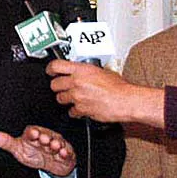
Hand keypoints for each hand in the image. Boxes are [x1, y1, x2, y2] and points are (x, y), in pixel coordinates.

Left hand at [0, 125, 75, 176]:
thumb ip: (4, 141)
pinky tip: (62, 153)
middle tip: (44, 140)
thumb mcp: (17, 149)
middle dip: (45, 137)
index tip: (32, 134)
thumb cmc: (33, 153)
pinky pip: (66, 152)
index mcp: (33, 135)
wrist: (51, 164)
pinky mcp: (65, 152)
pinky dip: (65, 153)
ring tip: (54, 146)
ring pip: (57, 142)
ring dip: (56, 144)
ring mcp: (55, 144)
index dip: (32, 133)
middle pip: (46, 136)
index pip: (32, 131)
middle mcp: (45, 137)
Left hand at [46, 60, 164, 126]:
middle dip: (58, 87)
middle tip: (63, 87)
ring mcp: (77, 96)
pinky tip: (83, 107)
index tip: (50, 71)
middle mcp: (77, 82)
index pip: (56, 66)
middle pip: (54, 85)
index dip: (51, 69)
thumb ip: (88, 72)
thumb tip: (82, 72)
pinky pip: (71, 111)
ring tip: (75, 98)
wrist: (126, 101)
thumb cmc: (119, 87)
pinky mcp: (80, 109)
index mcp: (82, 70)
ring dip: (66, 99)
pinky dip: (75, 111)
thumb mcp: (103, 71)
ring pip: (60, 99)